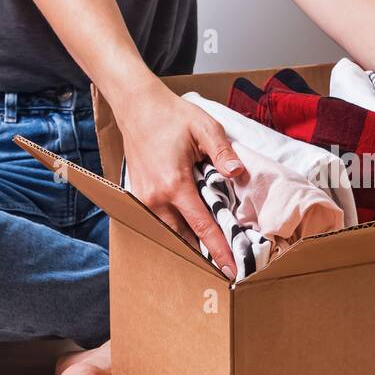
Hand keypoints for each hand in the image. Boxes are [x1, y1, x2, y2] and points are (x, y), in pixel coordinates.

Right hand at [120, 88, 244, 278]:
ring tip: (210, 252)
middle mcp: (155, 197)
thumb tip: (238, 173)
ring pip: (169, 230)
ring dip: (189, 241)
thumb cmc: (171, 114)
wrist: (136, 105)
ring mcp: (144, 197)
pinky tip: (191, 229)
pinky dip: (176, 227)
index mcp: (174, 184)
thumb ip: (223, 153)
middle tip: (225, 266)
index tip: (231, 269)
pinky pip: (160, 218)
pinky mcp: (139, 193)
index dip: (218, 249)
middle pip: (183, 236)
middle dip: (203, 253)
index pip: (201, 227)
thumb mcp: (205, 128)